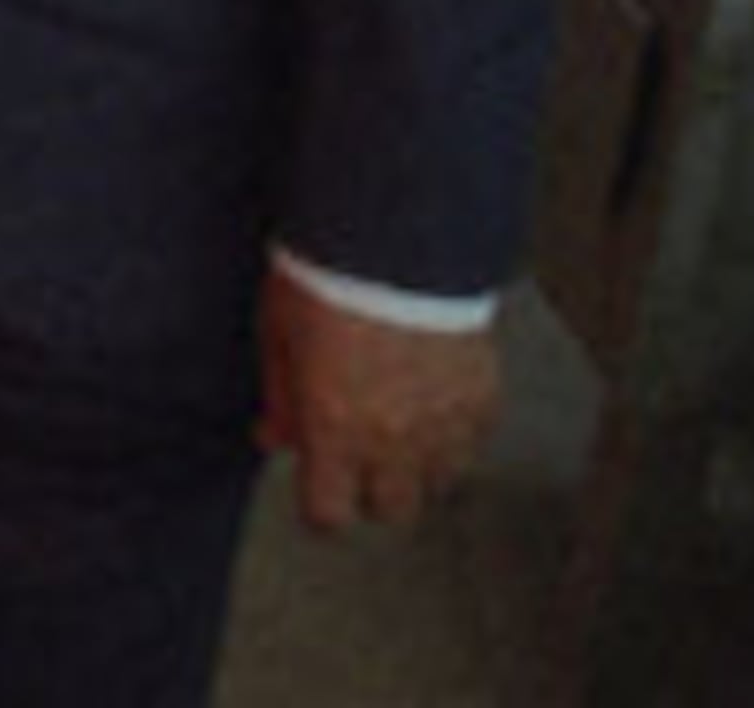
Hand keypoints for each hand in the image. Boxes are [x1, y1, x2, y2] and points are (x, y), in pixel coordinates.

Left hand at [255, 267, 500, 531]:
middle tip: (358, 453)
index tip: (319, 489)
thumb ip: (279, 398)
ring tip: (398, 423)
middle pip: (391, 510)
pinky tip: (432, 398)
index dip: (321, 506)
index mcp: (334, 428)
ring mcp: (445, 424)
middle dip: (370, 489)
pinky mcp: (482, 401)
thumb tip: (271, 439)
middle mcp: (393, 440)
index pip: (330, 515)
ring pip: (438, 484)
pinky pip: (471, 445)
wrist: (395, 238)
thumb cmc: (325, 279)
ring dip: (417, 465)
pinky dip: (453, 434)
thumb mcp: (278, 335)